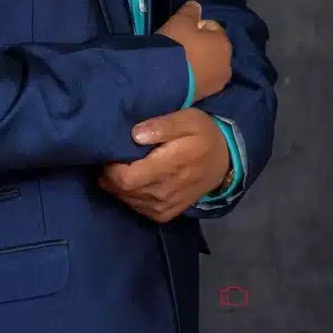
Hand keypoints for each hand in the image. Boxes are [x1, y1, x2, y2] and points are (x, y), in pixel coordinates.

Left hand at [98, 109, 230, 222]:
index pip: (126, 178)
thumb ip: (162, 125)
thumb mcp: (188, 119)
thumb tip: (136, 135)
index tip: (108, 152)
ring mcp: (165, 206)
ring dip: (117, 186)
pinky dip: (129, 196)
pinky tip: (130, 181)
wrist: (224, 161)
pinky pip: (138, 209)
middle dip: (109, 175)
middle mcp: (165, 192)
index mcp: (169, 168)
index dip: (110, 168)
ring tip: (118, 167)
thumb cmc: (203, 135)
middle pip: (123, 191)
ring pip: (128, 201)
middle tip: (109, 157)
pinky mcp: (166, 214)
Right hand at [157, 0, 231, 100]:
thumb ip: (191, 11)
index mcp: (224, 44)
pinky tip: (179, 74)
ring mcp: (217, 83)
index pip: (212, 27)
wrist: (164, 78)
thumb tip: (197, 6)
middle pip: (212, 48)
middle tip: (180, 46)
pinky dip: (192, 76)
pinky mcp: (205, 96)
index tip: (182, 30)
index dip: (196, 26)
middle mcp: (227, 65)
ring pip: (207, 66)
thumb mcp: (181, 20)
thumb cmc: (177, 45)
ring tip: (178, 62)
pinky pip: (200, 80)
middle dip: (200, 46)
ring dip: (197, 62)